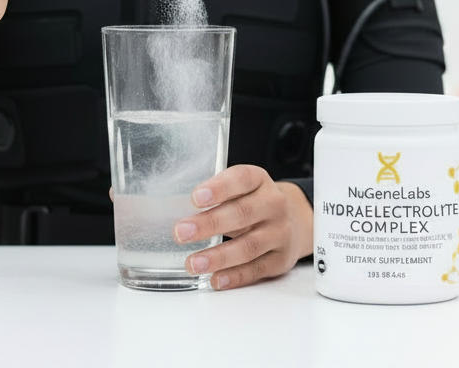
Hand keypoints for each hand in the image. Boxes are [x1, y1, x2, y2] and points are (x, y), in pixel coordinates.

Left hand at [172, 165, 313, 290]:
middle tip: (181, 232)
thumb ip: (213, 195)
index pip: (241, 179)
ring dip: (218, 257)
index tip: (195, 198)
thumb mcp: (240, 188)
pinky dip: (234, 276)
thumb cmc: (253, 201)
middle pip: (242, 214)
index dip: (218, 188)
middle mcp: (273, 204)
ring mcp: (279, 233)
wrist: (295, 220)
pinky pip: (256, 270)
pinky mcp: (280, 259)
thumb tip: (163, 205)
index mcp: (259, 180)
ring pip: (249, 246)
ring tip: (192, 263)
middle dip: (209, 224)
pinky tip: (215, 279)